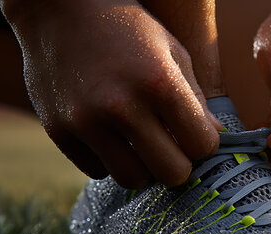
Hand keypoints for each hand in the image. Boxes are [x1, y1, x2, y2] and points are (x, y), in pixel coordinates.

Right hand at [0, 0, 220, 187]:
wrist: (56, 9)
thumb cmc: (124, 27)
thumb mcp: (170, 50)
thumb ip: (194, 97)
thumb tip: (214, 137)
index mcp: (160, 83)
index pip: (202, 146)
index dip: (204, 144)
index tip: (195, 135)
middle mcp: (123, 107)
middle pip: (171, 173)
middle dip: (178, 164)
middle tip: (171, 149)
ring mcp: (87, 122)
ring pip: (132, 179)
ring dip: (142, 167)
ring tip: (139, 144)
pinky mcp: (59, 131)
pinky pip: (97, 170)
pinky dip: (108, 160)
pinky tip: (109, 136)